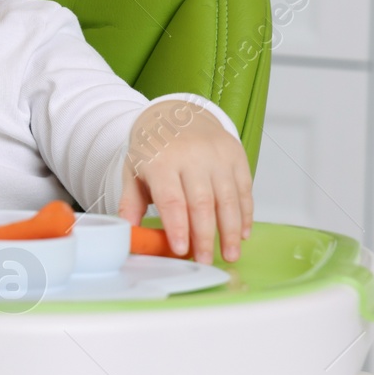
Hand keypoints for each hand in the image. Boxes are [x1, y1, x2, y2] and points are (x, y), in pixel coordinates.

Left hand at [117, 100, 252, 263]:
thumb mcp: (134, 171)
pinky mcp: (236, 156)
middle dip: (205, 236)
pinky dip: (245, 214)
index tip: (181, 250)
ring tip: (230, 255)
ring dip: (230, 231)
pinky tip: (242, 234)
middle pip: (202, 202)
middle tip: (205, 261)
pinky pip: (244, 189)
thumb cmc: (153, 148)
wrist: (176, 113)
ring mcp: (217, 155)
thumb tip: (128, 234)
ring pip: (228, 198)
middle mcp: (192, 156)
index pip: (171, 199)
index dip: (178, 227)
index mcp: (161, 160)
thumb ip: (131, 204)